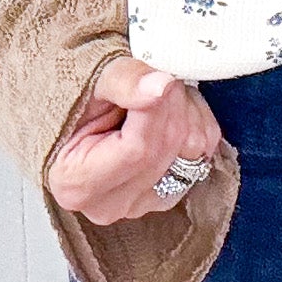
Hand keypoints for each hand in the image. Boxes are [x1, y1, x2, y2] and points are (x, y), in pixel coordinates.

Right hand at [44, 53, 226, 224]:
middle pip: (167, 148)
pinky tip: (168, 112)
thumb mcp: (94, 78)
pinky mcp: (167, 194)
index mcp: (77, 182)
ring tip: (157, 95)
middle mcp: (109, 204)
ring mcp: (140, 203)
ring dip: (185, 110)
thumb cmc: (78, 94)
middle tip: (155, 77)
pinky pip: (204, 154)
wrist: (78, 106)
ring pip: (193, 151)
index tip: (159, 77)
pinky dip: (194, 124)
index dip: (157, 107)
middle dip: (171, 102)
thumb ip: (125, 80)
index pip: (139, 149)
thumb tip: (160, 86)